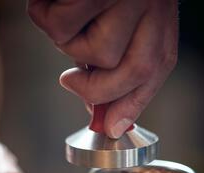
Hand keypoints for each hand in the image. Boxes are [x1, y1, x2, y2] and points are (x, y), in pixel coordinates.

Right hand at [28, 0, 177, 137]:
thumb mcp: (115, 20)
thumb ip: (111, 65)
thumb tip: (101, 114)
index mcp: (159, 14)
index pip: (155, 69)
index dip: (134, 104)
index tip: (113, 128)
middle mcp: (151, 3)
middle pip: (132, 71)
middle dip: (96, 90)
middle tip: (70, 82)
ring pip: (93, 51)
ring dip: (67, 42)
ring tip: (64, 11)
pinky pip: (60, 25)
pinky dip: (44, 15)